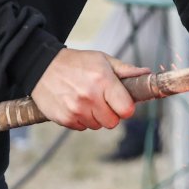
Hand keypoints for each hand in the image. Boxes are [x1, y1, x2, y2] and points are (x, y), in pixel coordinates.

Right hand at [30, 49, 147, 130]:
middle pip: (113, 122)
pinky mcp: (64, 119)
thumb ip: (126, 70)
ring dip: (95, 117)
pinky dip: (81, 120)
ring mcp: (76, 109)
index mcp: (103, 81)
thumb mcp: (102, 60)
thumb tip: (147, 74)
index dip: (126, 107)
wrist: (42, 66)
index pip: (126, 110)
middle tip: (103, 100)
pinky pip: (82, 128)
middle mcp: (90, 97)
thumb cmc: (76, 63)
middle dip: (111, 113)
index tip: (121, 102)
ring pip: (97, 126)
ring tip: (87, 100)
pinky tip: (75, 105)